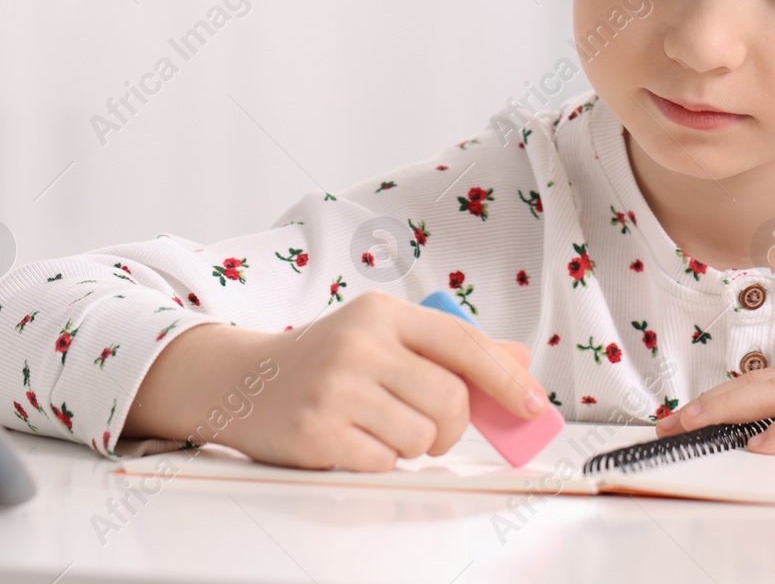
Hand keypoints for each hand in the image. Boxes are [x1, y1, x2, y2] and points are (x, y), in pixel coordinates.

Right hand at [129, 291, 548, 471]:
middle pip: (450, 400)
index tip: (532, 403)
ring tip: (381, 426)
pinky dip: (380, 460)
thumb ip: (449, 348)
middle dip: (452, 425)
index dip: (505, 377)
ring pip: (421, 436)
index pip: (463, 343)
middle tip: (431, 426)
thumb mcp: (383, 336)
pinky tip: (355, 440)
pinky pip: (385, 462)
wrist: (242, 381)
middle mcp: (360, 345)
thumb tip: (517, 361)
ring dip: (414, 444)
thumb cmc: (326, 359)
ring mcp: (336, 389)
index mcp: (383, 313)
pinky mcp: (317, 433)